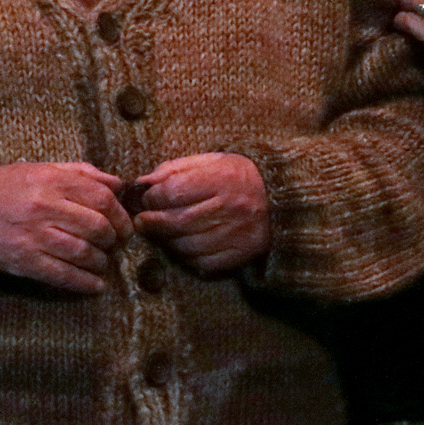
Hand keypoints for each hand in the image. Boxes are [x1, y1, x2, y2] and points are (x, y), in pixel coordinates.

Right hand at [0, 162, 131, 294]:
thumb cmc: (2, 187)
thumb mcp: (40, 169)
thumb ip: (80, 172)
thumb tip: (119, 183)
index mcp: (52, 181)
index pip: (102, 197)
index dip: (120, 215)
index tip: (123, 226)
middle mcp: (45, 206)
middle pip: (98, 227)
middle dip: (114, 240)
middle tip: (115, 246)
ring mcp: (35, 235)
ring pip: (84, 252)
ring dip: (101, 261)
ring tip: (102, 263)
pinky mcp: (24, 260)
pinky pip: (62, 275)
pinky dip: (85, 283)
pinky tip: (96, 285)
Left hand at [134, 153, 271, 276]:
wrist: (280, 200)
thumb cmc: (238, 177)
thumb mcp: (211, 162)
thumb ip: (175, 169)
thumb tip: (142, 183)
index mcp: (222, 178)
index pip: (173, 191)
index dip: (152, 197)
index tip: (148, 198)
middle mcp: (230, 207)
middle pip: (177, 221)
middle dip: (152, 223)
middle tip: (143, 221)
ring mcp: (236, 234)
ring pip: (186, 245)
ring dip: (166, 241)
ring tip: (162, 233)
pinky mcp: (238, 254)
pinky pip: (201, 262)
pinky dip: (186, 256)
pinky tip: (183, 245)